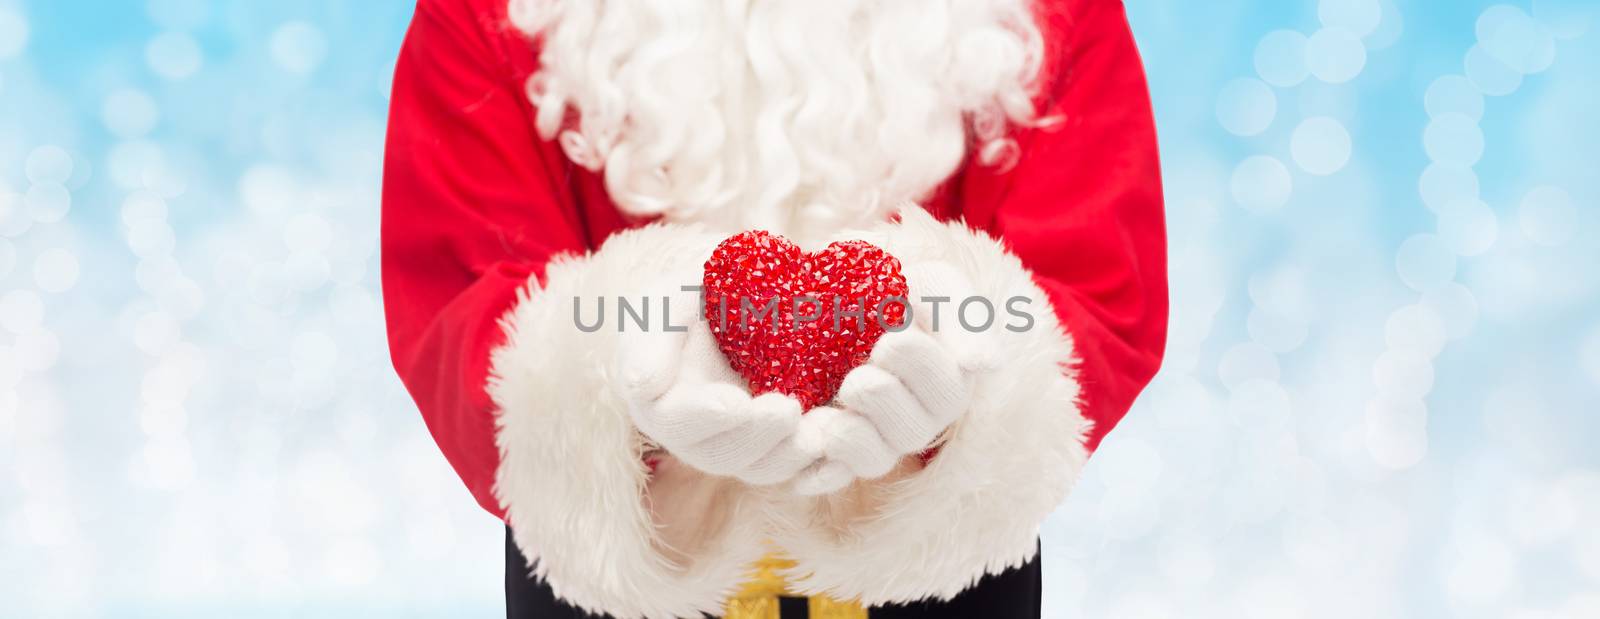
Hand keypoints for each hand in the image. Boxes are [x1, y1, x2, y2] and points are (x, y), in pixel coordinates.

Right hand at [616, 291, 819, 484]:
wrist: (730, 306)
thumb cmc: (689, 298)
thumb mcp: (666, 302)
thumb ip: (653, 338)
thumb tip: (641, 384)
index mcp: (661, 402)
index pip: (677, 421)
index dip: (705, 417)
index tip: (734, 404)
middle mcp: (695, 435)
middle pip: (721, 454)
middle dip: (756, 437)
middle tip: (788, 410)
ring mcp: (736, 444)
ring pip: (759, 468)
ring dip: (789, 456)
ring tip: (820, 432)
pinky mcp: (775, 446)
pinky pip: (793, 468)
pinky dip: (817, 466)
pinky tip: (840, 452)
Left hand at [792, 261, 991, 494]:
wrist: (838, 296)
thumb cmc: (899, 290)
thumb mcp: (938, 287)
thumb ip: (966, 320)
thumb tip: (985, 365)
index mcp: (947, 385)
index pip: (947, 392)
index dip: (921, 369)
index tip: (894, 337)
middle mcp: (915, 420)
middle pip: (910, 432)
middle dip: (883, 400)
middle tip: (858, 374)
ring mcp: (875, 439)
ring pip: (874, 460)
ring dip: (853, 439)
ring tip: (830, 414)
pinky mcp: (833, 451)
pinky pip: (830, 475)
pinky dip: (819, 473)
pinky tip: (805, 463)